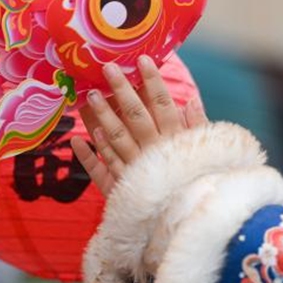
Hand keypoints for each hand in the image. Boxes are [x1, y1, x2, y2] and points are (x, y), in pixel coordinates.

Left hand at [71, 55, 206, 195]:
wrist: (184, 223)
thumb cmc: (195, 183)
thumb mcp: (205, 155)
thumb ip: (198, 128)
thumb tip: (190, 100)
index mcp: (175, 141)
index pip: (163, 105)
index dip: (153, 81)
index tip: (142, 59)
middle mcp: (154, 153)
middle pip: (135, 116)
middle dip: (122, 91)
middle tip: (107, 68)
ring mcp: (135, 170)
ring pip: (116, 138)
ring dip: (102, 116)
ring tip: (89, 96)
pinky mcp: (121, 188)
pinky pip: (102, 170)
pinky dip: (90, 155)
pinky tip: (77, 140)